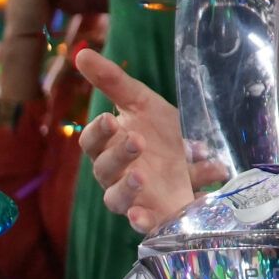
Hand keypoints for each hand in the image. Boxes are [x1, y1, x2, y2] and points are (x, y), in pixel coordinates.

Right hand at [75, 48, 199, 232]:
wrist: (198, 157)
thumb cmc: (160, 129)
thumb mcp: (142, 102)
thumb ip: (112, 81)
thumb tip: (80, 53)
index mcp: (109, 145)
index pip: (91, 141)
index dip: (98, 132)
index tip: (110, 119)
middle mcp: (116, 174)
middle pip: (104, 169)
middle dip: (118, 155)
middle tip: (137, 139)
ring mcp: (134, 197)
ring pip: (116, 199)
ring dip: (127, 189)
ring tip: (141, 175)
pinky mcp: (153, 214)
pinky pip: (141, 225)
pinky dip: (141, 222)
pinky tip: (144, 218)